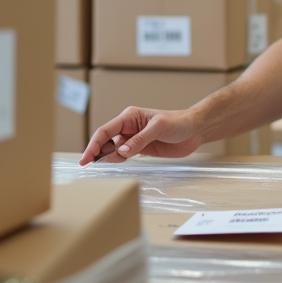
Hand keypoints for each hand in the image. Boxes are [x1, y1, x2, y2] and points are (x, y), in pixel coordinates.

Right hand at [78, 107, 203, 164]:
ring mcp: (134, 139)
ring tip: (109, 162)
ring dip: (109, 157)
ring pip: (114, 150)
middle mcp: (129, 128)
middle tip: (90, 164)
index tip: (86, 158)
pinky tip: (118, 163)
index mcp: (129, 117)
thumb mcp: (159, 128)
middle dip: (97, 152)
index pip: (106, 131)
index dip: (94, 144)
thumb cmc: (178, 122)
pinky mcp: (141, 149)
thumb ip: (140, 140)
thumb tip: (121, 150)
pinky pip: (124, 155)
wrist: (195, 130)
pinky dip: (119, 160)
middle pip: (106, 141)